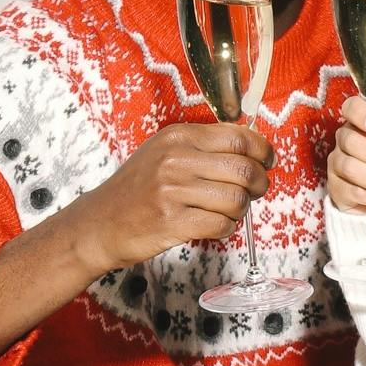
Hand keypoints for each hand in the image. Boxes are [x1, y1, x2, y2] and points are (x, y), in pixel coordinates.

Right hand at [61, 122, 273, 278]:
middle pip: (244, 169)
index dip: (262, 150)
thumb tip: (251, 147)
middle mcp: (176, 160)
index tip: (267, 161)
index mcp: (177, 137)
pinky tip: (214, 225)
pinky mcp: (172, 222)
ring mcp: (173, 191)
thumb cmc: (136, 189)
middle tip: (255, 191)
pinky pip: (222, 224)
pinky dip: (227, 228)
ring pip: (236, 199)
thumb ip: (202, 146)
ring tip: (227, 211)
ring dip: (241, 209)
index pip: (238, 137)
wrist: (99, 223)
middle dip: (259, 183)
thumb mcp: (163, 153)